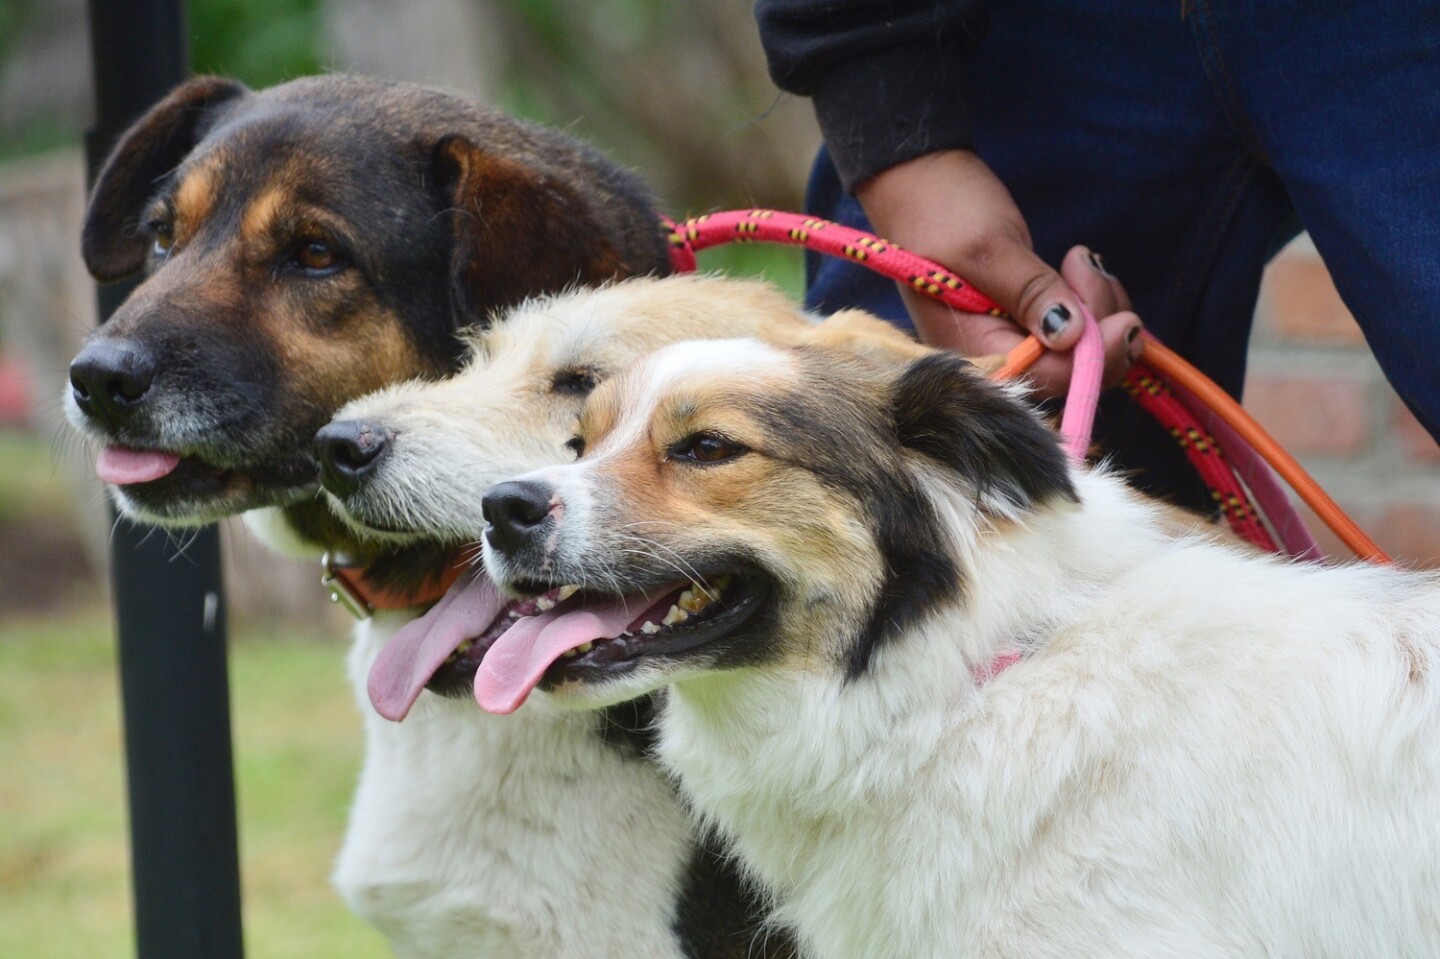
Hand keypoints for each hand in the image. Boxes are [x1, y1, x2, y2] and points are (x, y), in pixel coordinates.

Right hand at [855, 149, 1143, 395]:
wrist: (916, 179)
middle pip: (1066, 377)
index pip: (1046, 379)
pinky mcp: (1021, 325)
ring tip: (1080, 260)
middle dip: (1099, 332)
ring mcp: (1006, 343)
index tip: (1124, 318)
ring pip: (1075, 356)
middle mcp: (989, 358)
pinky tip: (1078, 273)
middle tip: (1088, 267)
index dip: (1093, 358)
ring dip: (1098, 311)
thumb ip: (1030, 293)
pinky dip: (1090, 308)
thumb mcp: (989, 247)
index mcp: (970, 352)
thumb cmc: (939, 209)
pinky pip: (1069, 336)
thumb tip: (1072, 336)